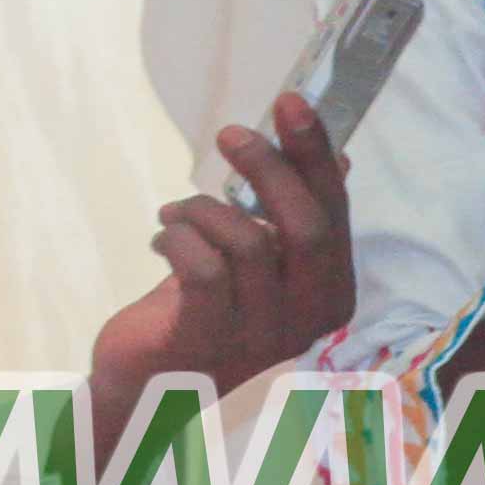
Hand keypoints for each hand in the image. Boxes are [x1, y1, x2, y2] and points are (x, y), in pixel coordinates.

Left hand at [88, 91, 356, 432]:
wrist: (147, 383)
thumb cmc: (206, 312)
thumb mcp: (259, 258)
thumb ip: (297, 214)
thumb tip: (337, 156)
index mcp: (330, 294)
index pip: (335, 214)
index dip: (314, 155)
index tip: (291, 101)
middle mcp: (307, 321)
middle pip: (308, 228)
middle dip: (270, 168)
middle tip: (230, 134)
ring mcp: (261, 338)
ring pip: (249, 242)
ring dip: (203, 210)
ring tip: (177, 212)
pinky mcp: (207, 342)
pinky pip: (205, 271)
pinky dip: (179, 237)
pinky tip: (163, 238)